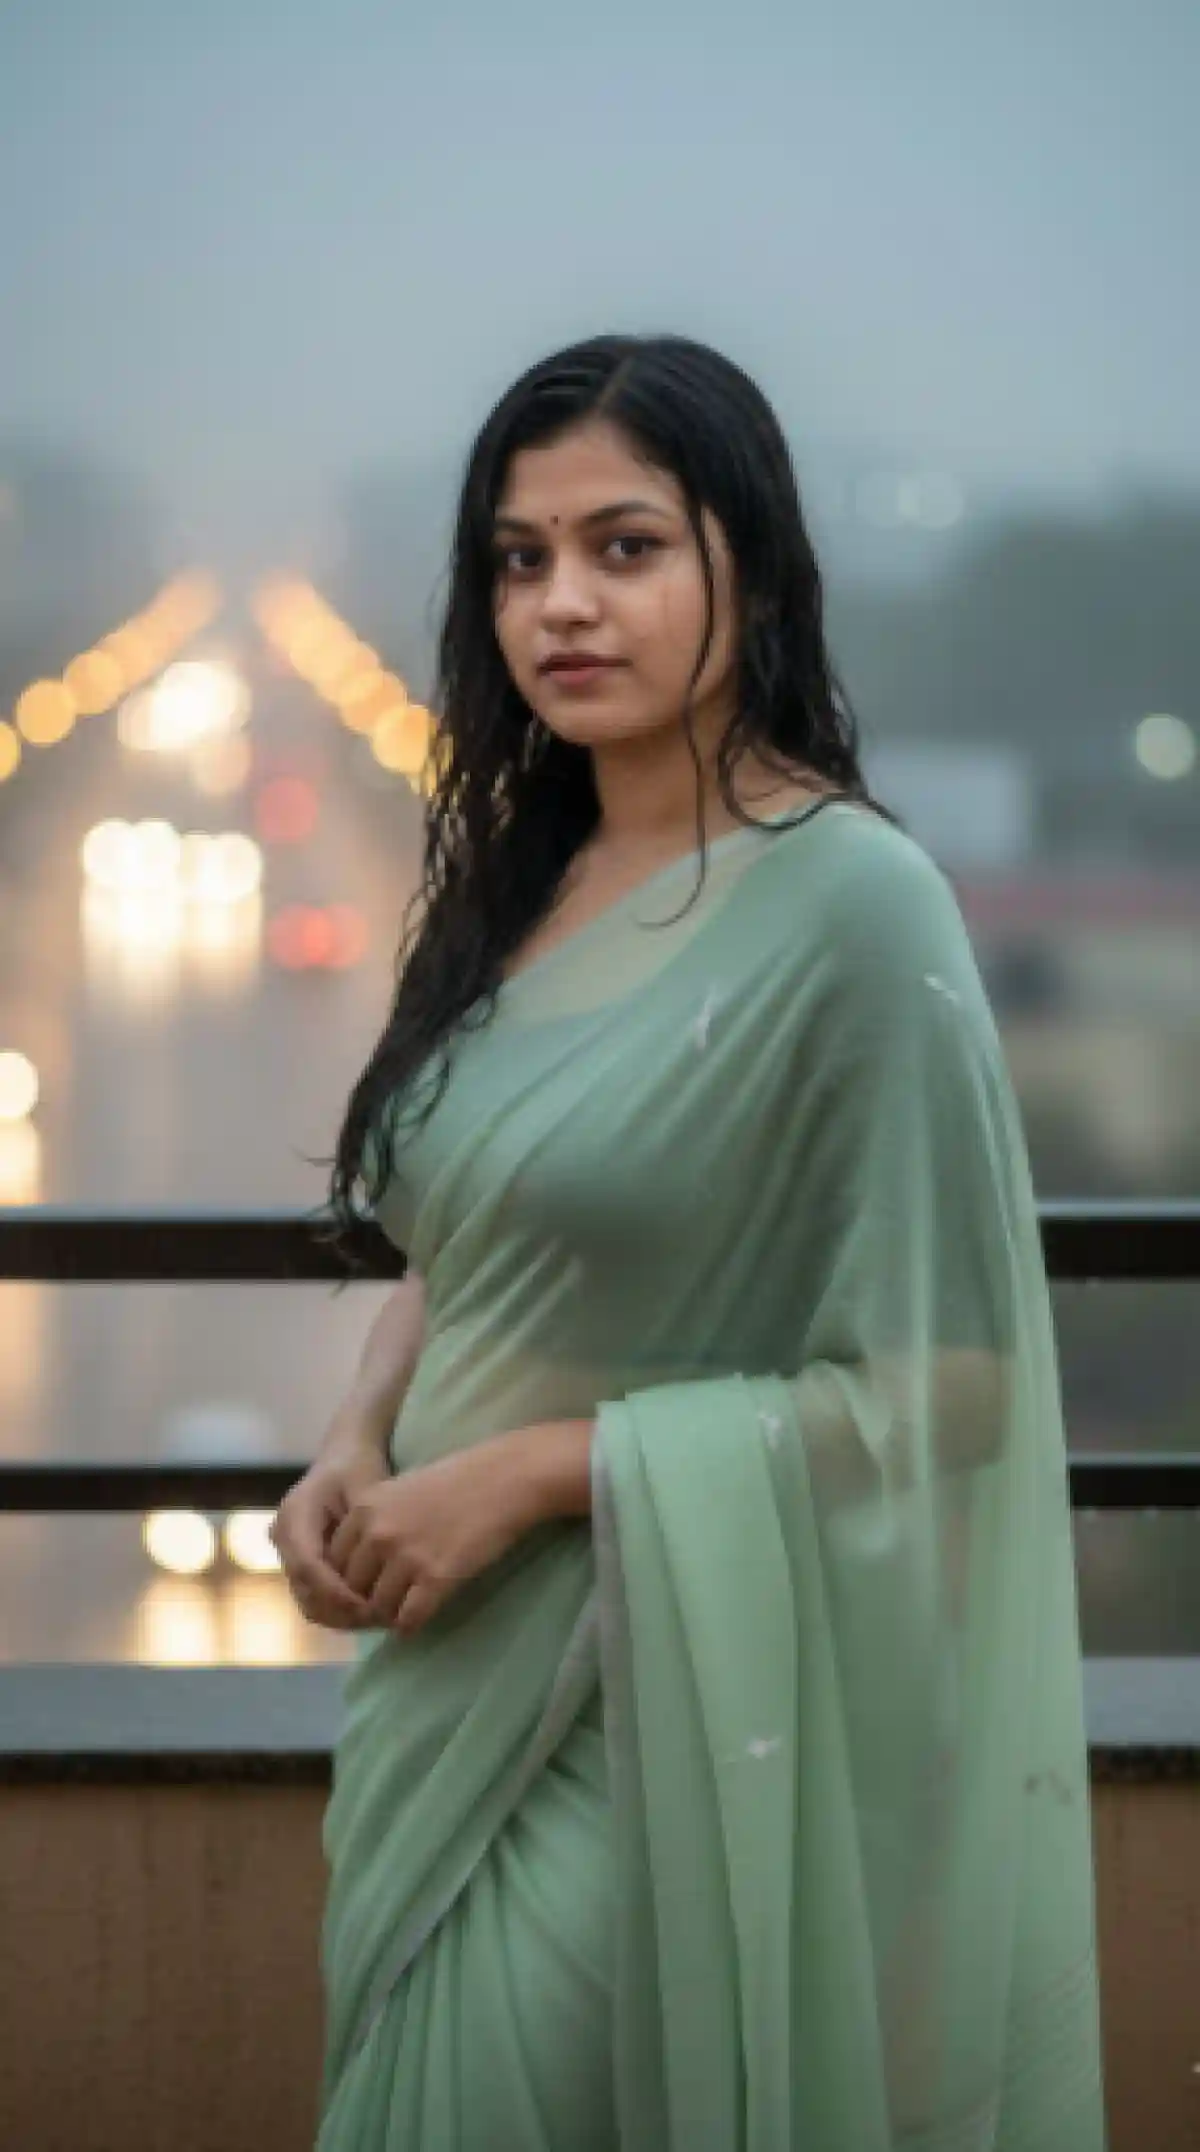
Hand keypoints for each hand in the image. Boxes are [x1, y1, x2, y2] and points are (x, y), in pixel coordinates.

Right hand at [269, 1442, 391, 1630]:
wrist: (344, 1456)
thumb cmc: (357, 1468)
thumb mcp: (365, 1489)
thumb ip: (365, 1528)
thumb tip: (373, 1571)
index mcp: (295, 1516)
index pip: (308, 1565)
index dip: (335, 1591)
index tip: (367, 1605)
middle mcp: (283, 1538)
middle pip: (304, 1589)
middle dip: (338, 1610)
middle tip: (376, 1619)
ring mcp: (289, 1554)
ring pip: (308, 1599)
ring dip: (339, 1615)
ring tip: (376, 1619)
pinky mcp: (301, 1564)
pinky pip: (314, 1596)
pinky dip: (338, 1609)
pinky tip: (368, 1611)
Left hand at [324, 1434, 540, 1637]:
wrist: (505, 1478)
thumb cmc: (458, 1478)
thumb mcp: (401, 1490)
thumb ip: (374, 1521)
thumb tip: (361, 1563)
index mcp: (364, 1508)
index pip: (334, 1562)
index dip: (348, 1579)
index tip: (365, 1586)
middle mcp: (377, 1534)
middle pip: (352, 1589)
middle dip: (365, 1602)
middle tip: (382, 1606)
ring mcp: (406, 1557)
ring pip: (378, 1608)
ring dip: (388, 1616)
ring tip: (401, 1613)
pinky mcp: (436, 1578)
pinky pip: (409, 1618)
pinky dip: (411, 1625)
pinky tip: (419, 1619)